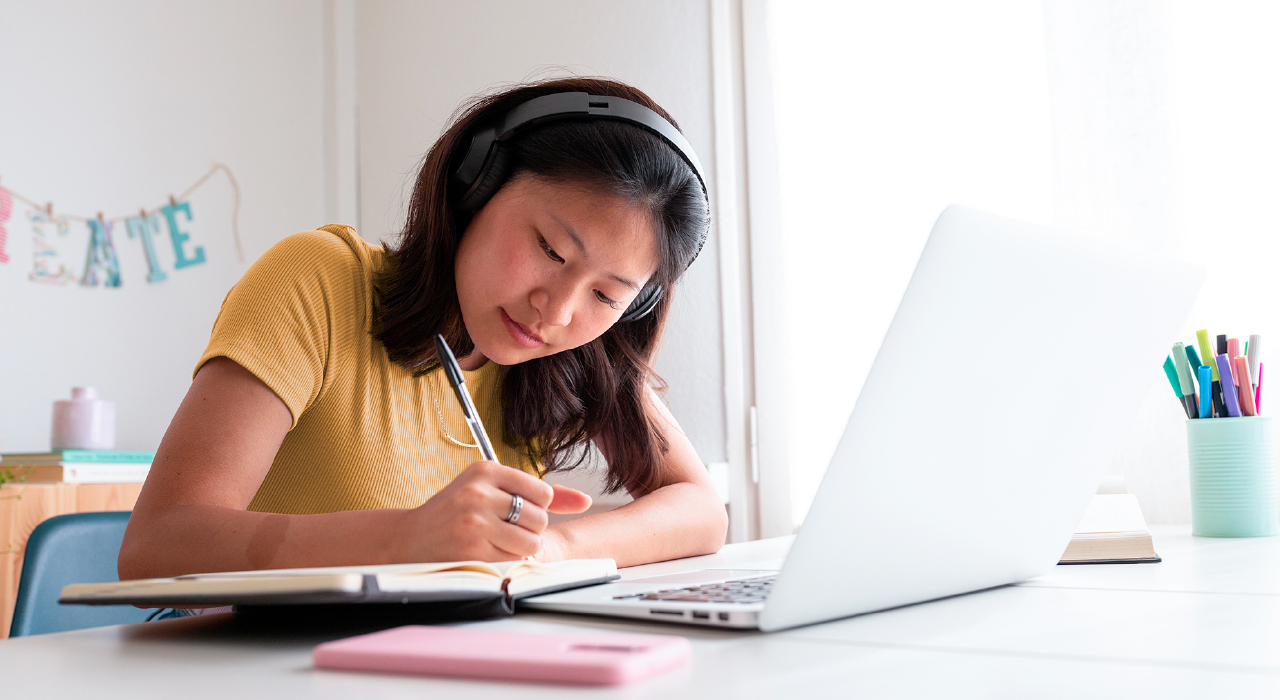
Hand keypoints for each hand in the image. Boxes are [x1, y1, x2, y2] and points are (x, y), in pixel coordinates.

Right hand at [394, 461, 589, 561]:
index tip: (515, 510)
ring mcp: (475, 522)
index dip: (536, 507)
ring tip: (498, 542)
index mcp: (485, 470)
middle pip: (539, 518)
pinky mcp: (473, 551)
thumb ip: (540, 494)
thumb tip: (586, 500)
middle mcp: (479, 492)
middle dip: (529, 529)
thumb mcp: (491, 489)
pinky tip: (486, 552)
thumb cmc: (456, 512)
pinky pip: (513, 560)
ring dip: (521, 548)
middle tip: (504, 528)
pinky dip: (507, 561)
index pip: (542, 491)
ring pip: (530, 542)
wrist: (410, 538)